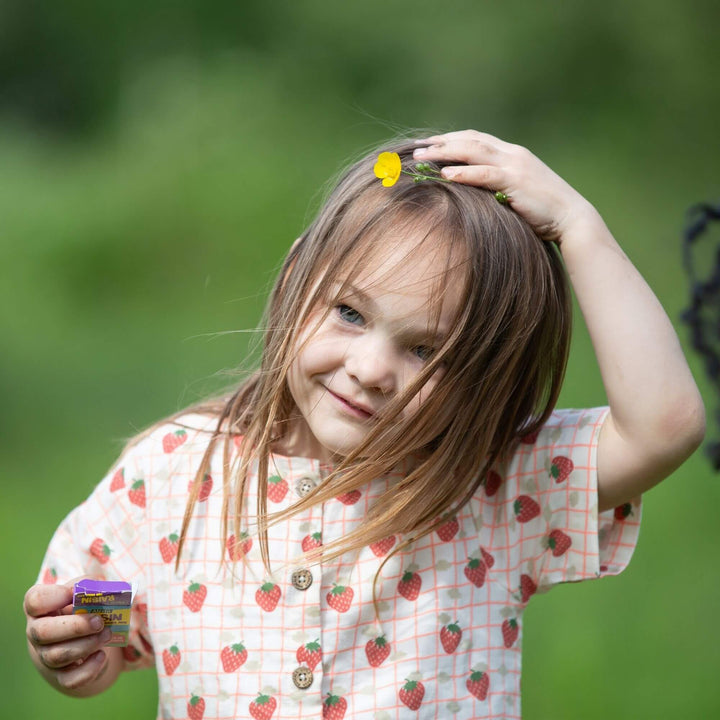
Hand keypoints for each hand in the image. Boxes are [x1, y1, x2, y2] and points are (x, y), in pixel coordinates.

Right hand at [24, 580, 111, 690]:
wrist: (77, 638)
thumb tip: (101, 593)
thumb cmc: (80, 609)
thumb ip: (90, 589)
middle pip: (43, 633)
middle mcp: (36, 633)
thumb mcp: (83, 594)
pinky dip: (88, 669)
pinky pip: (69, 680)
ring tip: (107, 634)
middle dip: (75, 627)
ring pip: (57, 656)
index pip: (35, 600)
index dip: (54, 595)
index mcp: (40, 608)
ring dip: (87, 645)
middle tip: (99, 621)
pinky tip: (101, 655)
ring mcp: (45, 656)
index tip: (73, 593)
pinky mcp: (60, 676)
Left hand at [413, 129, 597, 243]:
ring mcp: (515, 166)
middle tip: (416, 149)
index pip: (475, 138)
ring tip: (422, 159)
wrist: (572, 218)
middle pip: (470, 140)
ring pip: (473, 151)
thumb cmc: (543, 211)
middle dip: (441, 143)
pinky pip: (484, 174)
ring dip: (445, 153)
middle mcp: (512, 154)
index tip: (427, 144)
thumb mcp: (516, 193)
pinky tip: (445, 174)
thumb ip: (496, 186)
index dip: (450, 139)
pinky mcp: (516, 181)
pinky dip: (463, 172)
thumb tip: (472, 193)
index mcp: (512, 154)